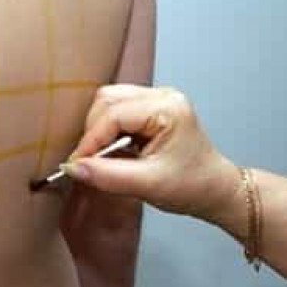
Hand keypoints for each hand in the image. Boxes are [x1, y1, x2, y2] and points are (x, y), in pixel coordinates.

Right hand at [64, 84, 239, 222]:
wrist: (213, 190)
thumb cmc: (190, 186)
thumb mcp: (147, 185)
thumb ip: (107, 175)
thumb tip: (73, 168)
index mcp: (168, 109)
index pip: (114, 115)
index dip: (91, 140)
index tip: (77, 165)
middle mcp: (162, 96)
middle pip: (107, 101)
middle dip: (93, 132)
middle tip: (88, 162)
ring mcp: (157, 100)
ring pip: (109, 102)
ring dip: (98, 129)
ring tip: (102, 157)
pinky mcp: (150, 109)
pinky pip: (117, 110)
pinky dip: (107, 130)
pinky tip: (113, 151)